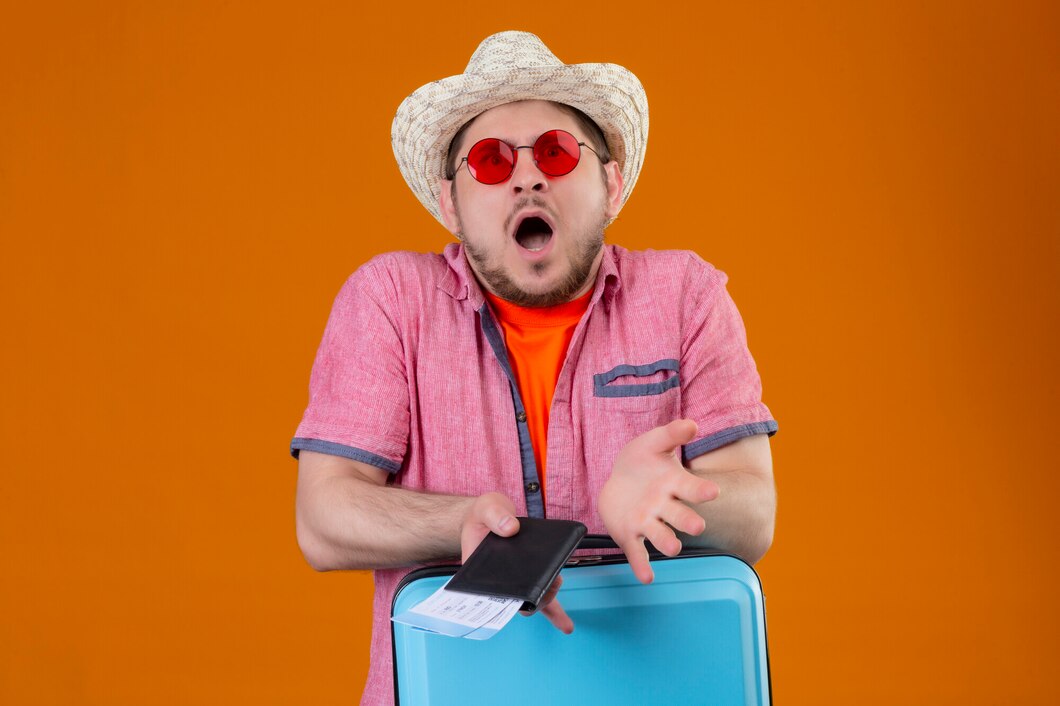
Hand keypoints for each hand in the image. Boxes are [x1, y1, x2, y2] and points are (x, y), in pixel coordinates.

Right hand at [460, 492, 572, 633]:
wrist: (490, 513)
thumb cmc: (484, 514)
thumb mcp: (486, 507)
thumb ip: (496, 516)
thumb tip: (511, 529)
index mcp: (480, 572)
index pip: (491, 594)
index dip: (507, 598)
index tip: (521, 594)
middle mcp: (497, 582)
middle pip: (515, 602)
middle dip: (534, 598)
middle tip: (549, 582)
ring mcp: (515, 582)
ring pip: (530, 602)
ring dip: (546, 599)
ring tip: (557, 581)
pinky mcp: (530, 577)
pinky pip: (541, 597)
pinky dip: (555, 615)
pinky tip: (567, 627)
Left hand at [598, 419, 719, 583]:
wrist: (618, 480)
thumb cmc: (642, 461)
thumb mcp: (653, 442)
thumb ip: (672, 433)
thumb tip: (692, 424)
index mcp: (674, 484)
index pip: (692, 488)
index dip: (702, 491)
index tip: (713, 492)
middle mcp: (664, 507)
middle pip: (680, 517)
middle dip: (688, 521)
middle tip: (697, 526)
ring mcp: (648, 522)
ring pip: (661, 536)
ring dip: (667, 542)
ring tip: (674, 548)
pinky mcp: (630, 535)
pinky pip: (637, 552)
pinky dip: (641, 565)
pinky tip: (646, 577)